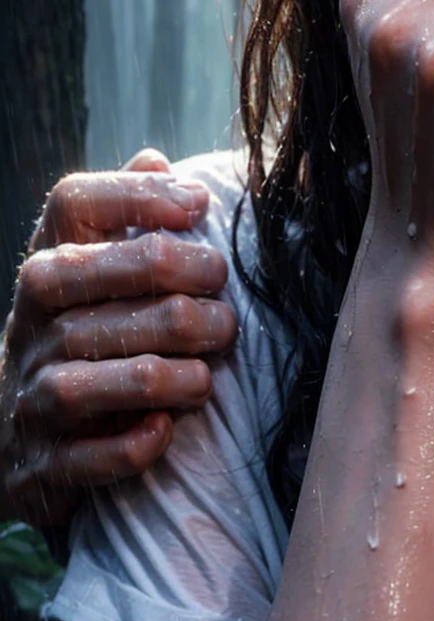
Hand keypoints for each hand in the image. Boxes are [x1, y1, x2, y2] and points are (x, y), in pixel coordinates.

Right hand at [1, 152, 236, 527]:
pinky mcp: (43, 461)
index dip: (139, 195)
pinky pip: (96, 454)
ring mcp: (32, 392)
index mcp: (50, 266)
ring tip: (211, 367)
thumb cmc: (87, 338)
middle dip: (183, 287)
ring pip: (115, 371)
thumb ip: (127, 219)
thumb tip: (154, 158)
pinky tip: (168, 428)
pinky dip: (140, 442)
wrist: (21, 442)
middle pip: (108, 278)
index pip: (74, 201)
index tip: (198, 206)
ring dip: (181, 371)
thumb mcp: (97, 278)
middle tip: (226, 306)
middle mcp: (32, 322)